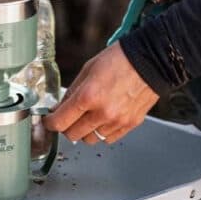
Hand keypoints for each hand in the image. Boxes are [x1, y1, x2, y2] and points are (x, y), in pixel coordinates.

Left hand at [43, 42, 158, 144]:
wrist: (151, 61)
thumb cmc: (121, 60)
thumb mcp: (88, 69)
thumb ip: (72, 92)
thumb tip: (60, 108)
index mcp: (88, 96)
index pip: (60, 122)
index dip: (50, 122)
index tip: (49, 120)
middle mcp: (102, 113)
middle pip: (73, 135)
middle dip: (66, 126)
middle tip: (68, 117)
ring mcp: (118, 121)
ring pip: (91, 139)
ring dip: (85, 131)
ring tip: (89, 116)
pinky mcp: (130, 124)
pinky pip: (109, 139)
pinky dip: (103, 132)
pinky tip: (104, 118)